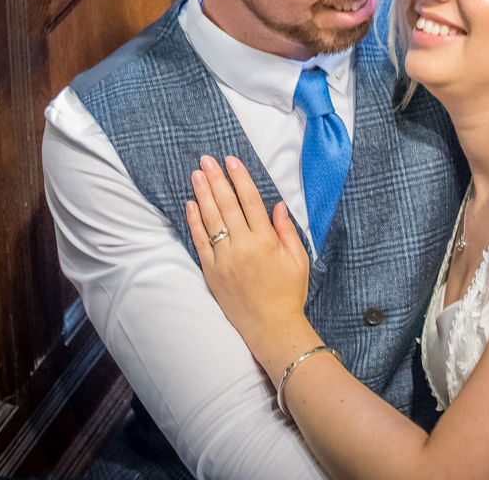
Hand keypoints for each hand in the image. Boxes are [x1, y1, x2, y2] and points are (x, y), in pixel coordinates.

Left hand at [186, 155, 309, 344]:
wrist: (271, 328)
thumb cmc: (288, 294)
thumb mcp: (297, 260)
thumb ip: (287, 231)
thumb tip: (277, 206)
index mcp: (266, 241)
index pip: (250, 201)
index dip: (240, 179)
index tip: (231, 161)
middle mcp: (243, 247)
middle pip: (227, 205)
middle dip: (217, 179)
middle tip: (207, 160)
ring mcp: (225, 259)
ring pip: (211, 220)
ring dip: (202, 194)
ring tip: (197, 174)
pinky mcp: (212, 272)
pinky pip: (200, 242)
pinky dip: (195, 222)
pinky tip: (191, 204)